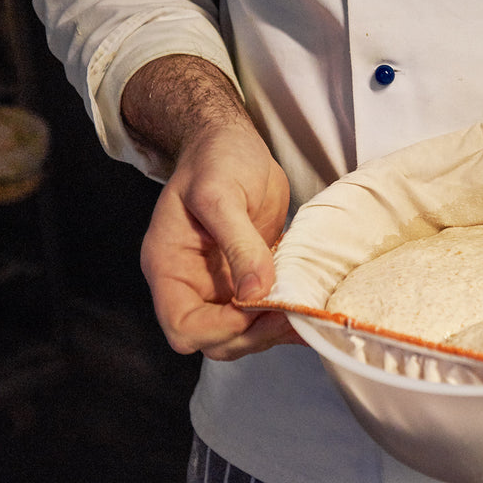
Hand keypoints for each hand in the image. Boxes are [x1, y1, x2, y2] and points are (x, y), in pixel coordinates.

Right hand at [139, 121, 300, 359]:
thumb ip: (238, 243)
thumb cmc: (216, 159)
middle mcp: (193, 284)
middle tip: (290, 312)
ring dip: (273, 331)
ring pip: (244, 333)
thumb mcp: (221, 194)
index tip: (253, 311)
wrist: (231, 143)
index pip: (183, 326)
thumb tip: (255, 293)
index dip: (218, 330)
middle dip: (252, 335)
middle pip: (216, 340)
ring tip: (306, 313)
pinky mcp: (250, 279)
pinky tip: (312, 311)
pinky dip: (287, 317)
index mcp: (170, 266)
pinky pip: (265, 313)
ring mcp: (222, 285)